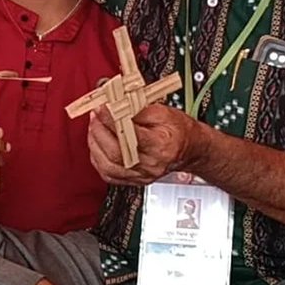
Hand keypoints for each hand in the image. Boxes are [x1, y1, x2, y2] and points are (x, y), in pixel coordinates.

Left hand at [87, 104, 206, 185]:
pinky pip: (108, 174)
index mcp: (162, 145)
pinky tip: (97, 145)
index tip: (102, 108)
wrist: (189, 148)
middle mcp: (151, 164)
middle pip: (117, 153)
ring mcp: (142, 175)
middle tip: (95, 115)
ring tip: (94, 127)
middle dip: (100, 131)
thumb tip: (116, 104)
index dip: (112, 121)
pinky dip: (98, 158)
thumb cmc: (178, 130)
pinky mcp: (134, 180)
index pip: (132, 135)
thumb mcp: (164, 112)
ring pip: (109, 166)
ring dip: (96, 144)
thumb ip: (138, 109)